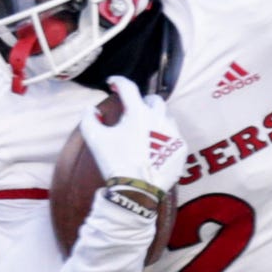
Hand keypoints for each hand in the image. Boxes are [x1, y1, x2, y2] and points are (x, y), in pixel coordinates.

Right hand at [79, 75, 187, 192]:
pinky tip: (156, 144)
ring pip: (167, 117)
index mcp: (139, 113)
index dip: (118, 81)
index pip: (129, 87)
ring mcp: (173, 133)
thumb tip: (93, 109)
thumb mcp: (95, 138)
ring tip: (145, 128)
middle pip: (154, 100)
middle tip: (133, 108)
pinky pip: (174, 135)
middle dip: (142, 101)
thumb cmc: (114, 162)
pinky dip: (165, 135)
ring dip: (156, 118)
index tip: (113, 83)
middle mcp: (160, 119)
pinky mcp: (181, 149)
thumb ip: (89, 118)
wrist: (138, 190)